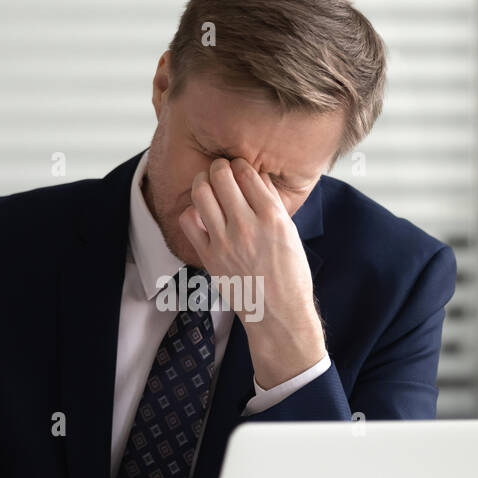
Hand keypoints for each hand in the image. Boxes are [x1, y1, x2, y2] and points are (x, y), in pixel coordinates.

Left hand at [179, 157, 325, 388]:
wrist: (278, 313)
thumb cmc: (289, 274)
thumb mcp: (290, 233)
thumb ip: (272, 203)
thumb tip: (256, 176)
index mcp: (272, 216)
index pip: (246, 171)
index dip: (239, 164)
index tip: (239, 168)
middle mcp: (247, 225)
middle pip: (221, 175)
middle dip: (219, 167)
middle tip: (220, 172)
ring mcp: (225, 241)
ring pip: (200, 192)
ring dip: (202, 183)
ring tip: (207, 186)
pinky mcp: (209, 256)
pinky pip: (188, 221)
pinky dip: (191, 212)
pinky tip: (201, 215)